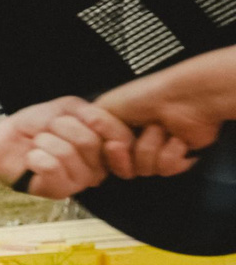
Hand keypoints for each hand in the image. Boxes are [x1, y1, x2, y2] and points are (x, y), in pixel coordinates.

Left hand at [0, 96, 141, 197]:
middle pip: (91, 142)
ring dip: (44, 141)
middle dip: (61, 126)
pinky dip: (35, 156)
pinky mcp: (59, 192)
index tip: (81, 116)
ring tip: (38, 144)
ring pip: (68, 154)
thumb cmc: (35, 125)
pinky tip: (31, 159)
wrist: (1, 142)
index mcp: (105, 146)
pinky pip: (52, 167)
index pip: (121, 137)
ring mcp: (80, 181)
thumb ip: (93, 114)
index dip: (102, 123)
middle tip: (49, 129)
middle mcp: (99, 167)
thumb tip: (102, 125)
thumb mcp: (67, 108)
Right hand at [97, 66, 224, 159]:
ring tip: (160, 129)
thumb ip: (88, 127)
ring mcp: (157, 148)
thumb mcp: (105, 106)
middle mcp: (136, 139)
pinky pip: (165, 169)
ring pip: (144, 169)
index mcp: (118, 128)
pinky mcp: (178, 155)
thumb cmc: (147, 95)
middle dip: (126, 156)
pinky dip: (170, 154)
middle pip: (122, 168)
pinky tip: (176, 139)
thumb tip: (82, 145)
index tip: (110, 145)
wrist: (183, 98)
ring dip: (150, 149)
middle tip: (129, 141)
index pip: (104, 156)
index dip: (106, 155)